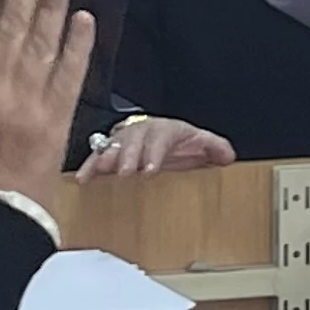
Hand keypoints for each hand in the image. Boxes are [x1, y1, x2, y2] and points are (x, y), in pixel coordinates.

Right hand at [81, 112, 232, 176]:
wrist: (160, 133)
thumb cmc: (180, 141)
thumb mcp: (200, 141)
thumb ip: (215, 148)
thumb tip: (227, 156)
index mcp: (164, 130)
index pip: (159, 139)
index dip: (154, 153)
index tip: (149, 170)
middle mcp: (142, 132)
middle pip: (133, 141)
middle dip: (127, 156)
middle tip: (124, 172)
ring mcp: (123, 140)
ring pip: (112, 146)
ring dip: (106, 158)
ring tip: (99, 171)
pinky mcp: (110, 152)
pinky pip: (96, 157)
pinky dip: (89, 166)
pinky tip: (82, 179)